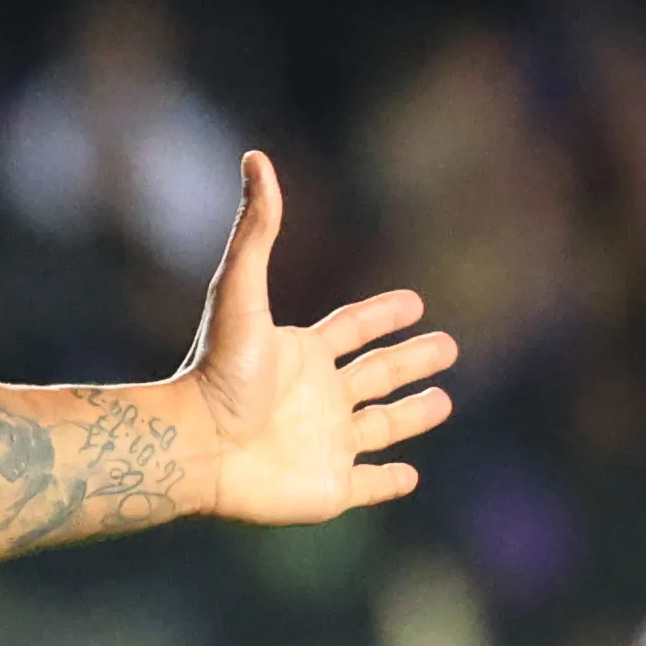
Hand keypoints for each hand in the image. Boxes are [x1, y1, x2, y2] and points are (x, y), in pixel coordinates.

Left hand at [178, 152, 454, 523]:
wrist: (196, 447)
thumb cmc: (216, 373)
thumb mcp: (239, 292)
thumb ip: (256, 229)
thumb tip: (256, 157)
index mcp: (301, 356)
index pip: (351, 331)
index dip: (381, 316)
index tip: (415, 303)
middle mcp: (316, 398)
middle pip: (376, 375)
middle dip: (411, 361)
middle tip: (449, 347)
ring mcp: (324, 444)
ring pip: (381, 428)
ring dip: (411, 416)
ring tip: (444, 401)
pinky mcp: (328, 488)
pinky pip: (367, 485)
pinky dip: (390, 482)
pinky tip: (410, 476)